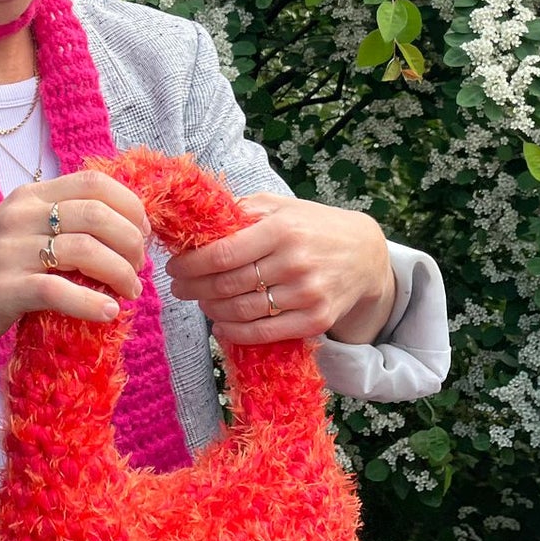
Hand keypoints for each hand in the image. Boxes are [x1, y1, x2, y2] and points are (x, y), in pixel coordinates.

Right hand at [0, 169, 151, 348]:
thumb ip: (57, 220)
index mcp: (30, 197)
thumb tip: (119, 229)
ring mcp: (11, 252)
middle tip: (139, 267)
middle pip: (97, 214)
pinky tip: (108, 313)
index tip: (142, 232)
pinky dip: (92, 303)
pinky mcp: (4, 290)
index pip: (94, 182)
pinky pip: (59, 291)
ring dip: (120, 273)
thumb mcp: (18, 228)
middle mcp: (21, 217)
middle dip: (131, 241)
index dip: (130, 205)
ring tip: (129, 291)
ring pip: (85, 250)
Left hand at [164, 191, 396, 347]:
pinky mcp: (316, 321)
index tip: (174, 266)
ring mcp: (307, 294)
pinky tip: (220, 325)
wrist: (365, 255)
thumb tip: (195, 221)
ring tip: (200, 301)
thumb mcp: (280, 207)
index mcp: (281, 229)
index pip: (222, 253)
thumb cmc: (313, 226)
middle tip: (178, 287)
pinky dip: (234, 333)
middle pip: (227, 284)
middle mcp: (294, 262)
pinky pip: (264, 333)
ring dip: (211, 309)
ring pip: (242, 311)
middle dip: (193, 288)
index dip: (191, 264)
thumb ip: (241, 211)